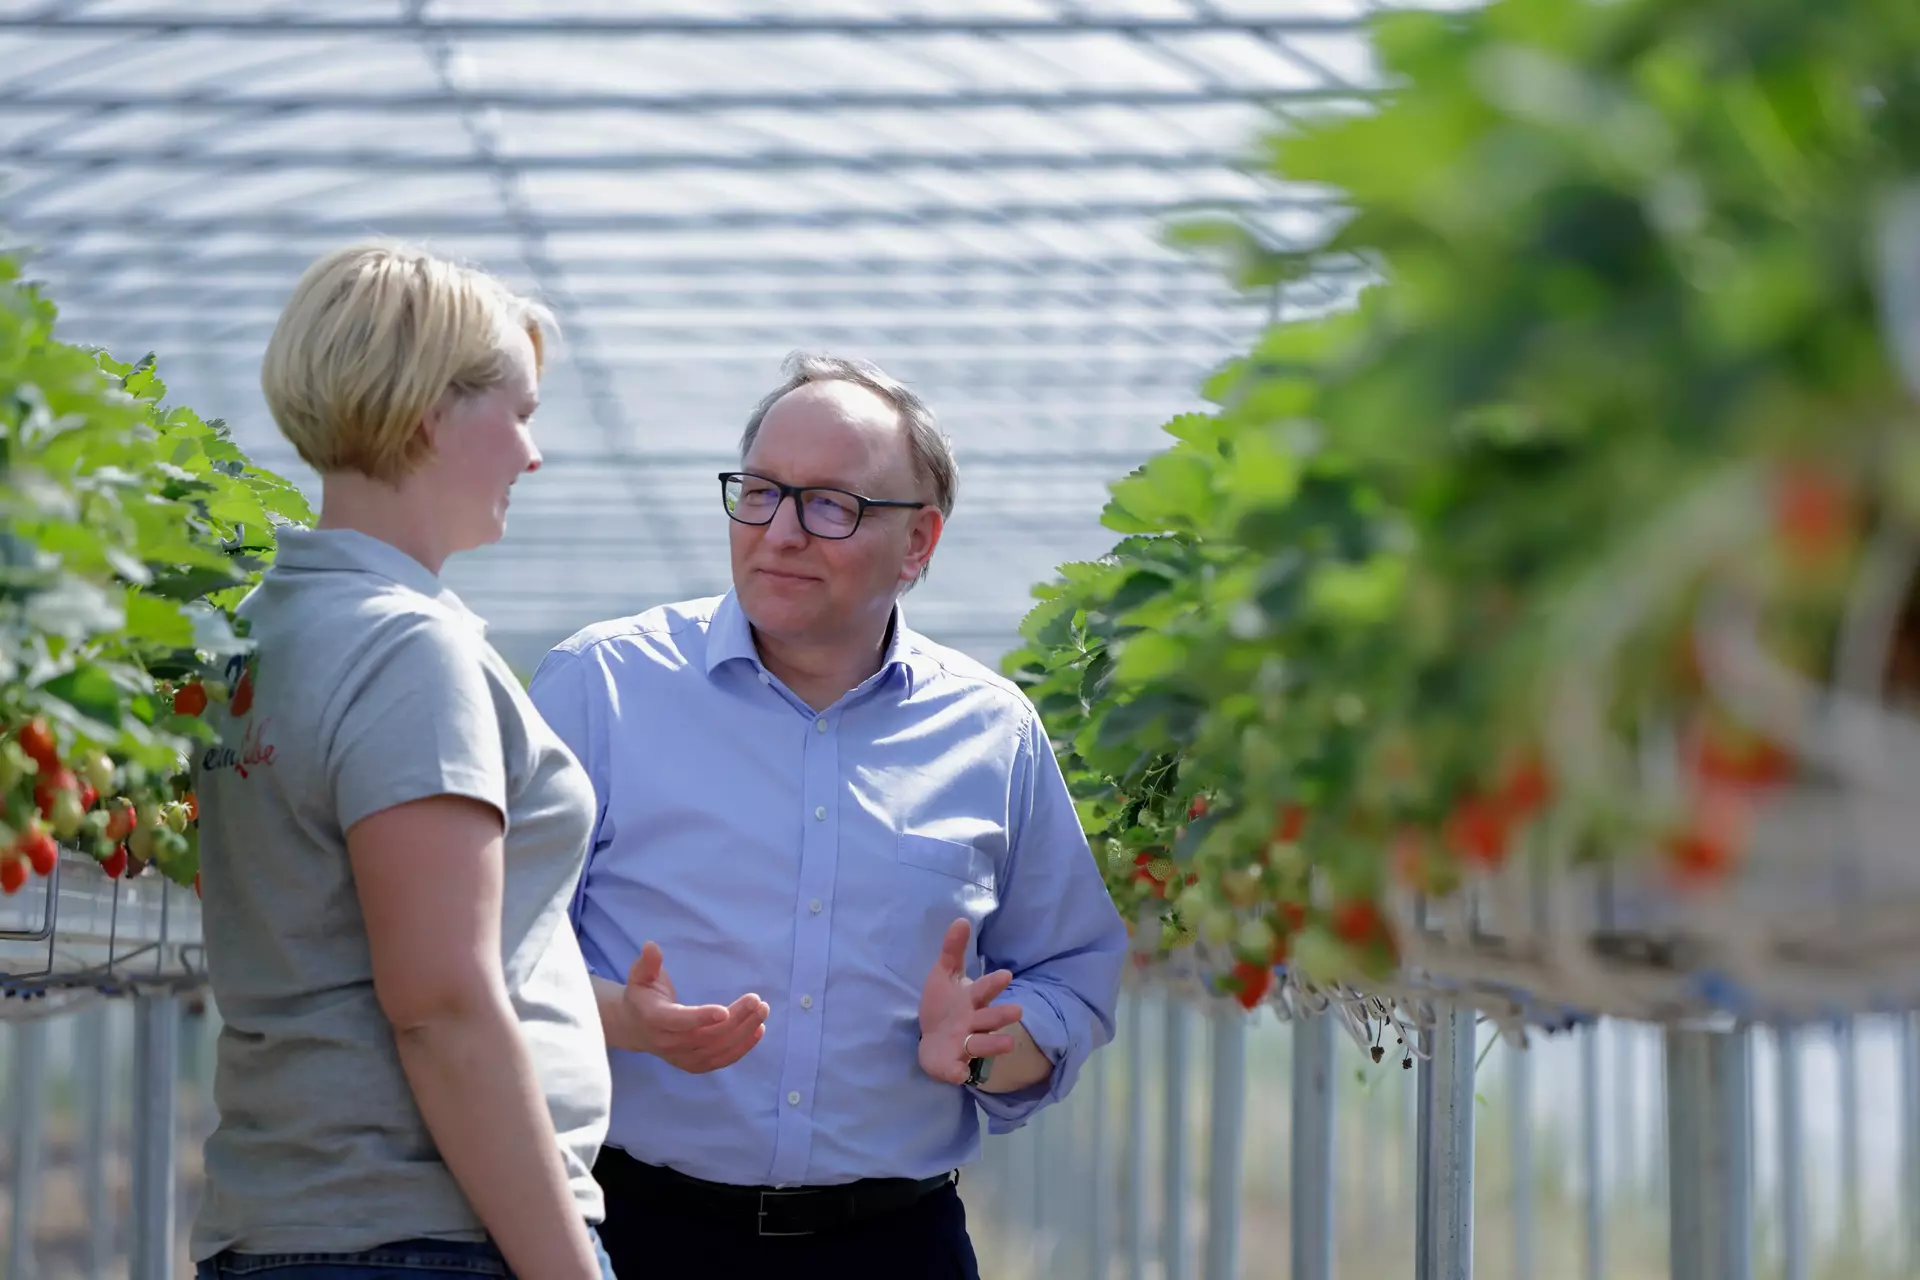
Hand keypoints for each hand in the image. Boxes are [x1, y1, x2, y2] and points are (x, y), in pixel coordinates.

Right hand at [622, 941, 768, 1072]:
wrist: (635, 1028)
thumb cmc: (642, 996)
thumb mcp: (640, 976)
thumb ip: (648, 963)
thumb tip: (652, 945)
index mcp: (655, 1019)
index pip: (679, 1021)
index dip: (701, 1017)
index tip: (725, 1011)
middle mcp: (668, 1043)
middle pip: (706, 1035)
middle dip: (735, 1019)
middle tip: (757, 1001)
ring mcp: (682, 1057)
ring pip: (717, 1049)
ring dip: (744, 1032)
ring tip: (762, 1011)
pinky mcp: (694, 1065)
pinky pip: (720, 1060)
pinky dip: (742, 1048)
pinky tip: (758, 1030)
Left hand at [917, 918, 1022, 1085]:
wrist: (931, 1040)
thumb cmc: (943, 1004)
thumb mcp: (944, 975)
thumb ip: (952, 950)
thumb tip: (961, 919)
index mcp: (971, 1000)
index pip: (984, 990)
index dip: (993, 983)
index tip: (1005, 975)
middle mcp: (972, 1023)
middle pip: (989, 1019)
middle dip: (1002, 1015)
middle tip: (1017, 1011)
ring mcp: (963, 1045)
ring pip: (980, 1045)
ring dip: (992, 1045)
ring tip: (1008, 1045)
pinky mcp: (951, 1064)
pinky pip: (956, 1070)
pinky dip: (958, 1072)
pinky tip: (960, 1074)